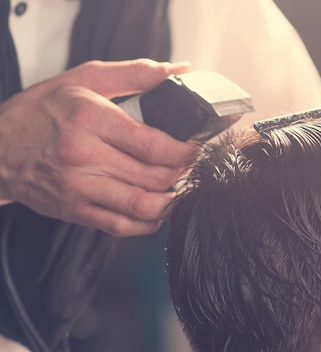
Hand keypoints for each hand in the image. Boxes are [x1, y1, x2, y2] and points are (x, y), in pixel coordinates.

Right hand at [0, 59, 196, 235]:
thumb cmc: (40, 112)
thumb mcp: (83, 80)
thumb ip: (135, 74)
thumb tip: (179, 72)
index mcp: (90, 120)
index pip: (154, 145)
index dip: (186, 152)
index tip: (196, 149)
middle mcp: (84, 156)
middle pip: (155, 177)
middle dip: (184, 174)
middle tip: (191, 167)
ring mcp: (79, 187)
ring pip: (143, 206)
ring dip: (171, 201)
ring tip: (180, 189)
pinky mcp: (75, 210)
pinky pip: (122, 226)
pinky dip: (148, 223)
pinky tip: (156, 210)